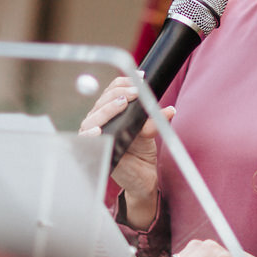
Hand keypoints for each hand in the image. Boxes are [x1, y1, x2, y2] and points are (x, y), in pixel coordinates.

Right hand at [77, 76, 170, 224]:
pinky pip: (86, 140)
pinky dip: (91, 133)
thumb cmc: (142, 152)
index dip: (124, 82)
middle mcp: (99, 121)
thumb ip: (154, 120)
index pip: (111, 90)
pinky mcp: (92, 151)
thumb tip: (169, 110)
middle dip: (119, 93)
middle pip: (102, 101)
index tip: (141, 79)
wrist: (142, 177)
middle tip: (135, 92)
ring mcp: (94, 135)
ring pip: (92, 118)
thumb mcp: (150, 132)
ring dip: (108, 109)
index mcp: (110, 111)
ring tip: (122, 103)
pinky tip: (98, 130)